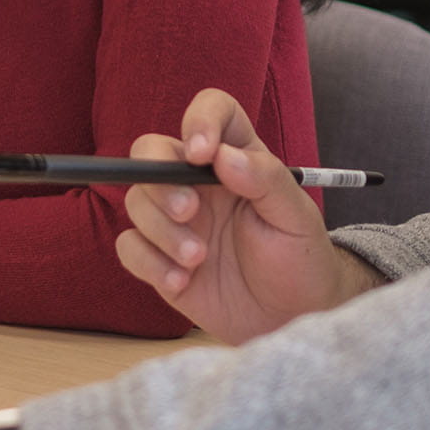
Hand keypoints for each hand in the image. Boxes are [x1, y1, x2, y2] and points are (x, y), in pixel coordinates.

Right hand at [117, 88, 380, 343]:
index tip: (201, 153)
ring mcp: (175, 220)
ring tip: (199, 259)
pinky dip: (149, 263)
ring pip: (137, 201)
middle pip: (151, 150)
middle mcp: (199, 183)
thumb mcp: (296, 218)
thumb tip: (224, 155)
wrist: (290, 317)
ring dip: (161, 230)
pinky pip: (129, 246)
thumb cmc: (299, 259)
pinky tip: (182, 282)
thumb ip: (265, 180)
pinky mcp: (160, 257)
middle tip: (190, 212)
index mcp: (238, 158)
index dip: (200, 120)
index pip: (213, 112)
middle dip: (160, 180)